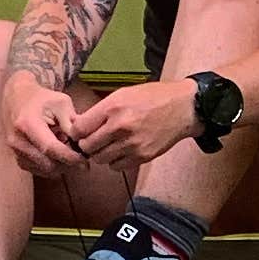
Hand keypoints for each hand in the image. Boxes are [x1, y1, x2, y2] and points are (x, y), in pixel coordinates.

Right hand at [1, 71, 86, 177]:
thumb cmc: (41, 99)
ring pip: (45, 170)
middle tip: (82, 157)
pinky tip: (58, 153)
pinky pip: (39, 170)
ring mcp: (15, 152)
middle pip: (47, 164)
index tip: (85, 161)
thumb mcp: (61, 102)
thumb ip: (72, 121)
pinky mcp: (18, 159)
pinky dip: (53, 166)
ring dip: (61, 165)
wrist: (17, 99)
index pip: (50, 148)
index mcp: (27, 123)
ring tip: (69, 150)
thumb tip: (84, 142)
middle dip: (68, 164)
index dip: (69, 157)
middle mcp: (18, 141)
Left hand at [67, 77, 202, 173]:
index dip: (76, 132)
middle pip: (87, 146)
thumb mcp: (124, 93)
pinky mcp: (142, 156)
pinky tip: (122, 150)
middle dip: (86, 145)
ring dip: (100, 154)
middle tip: (92, 140)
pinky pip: (116, 166)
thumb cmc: (152, 97)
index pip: (79, 129)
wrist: (183, 108)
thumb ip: (102, 110)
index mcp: (113, 107)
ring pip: (100, 159)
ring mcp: (132, 144)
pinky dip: (115, 161)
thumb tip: (80, 126)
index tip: (79, 133)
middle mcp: (120, 126)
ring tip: (108, 144)